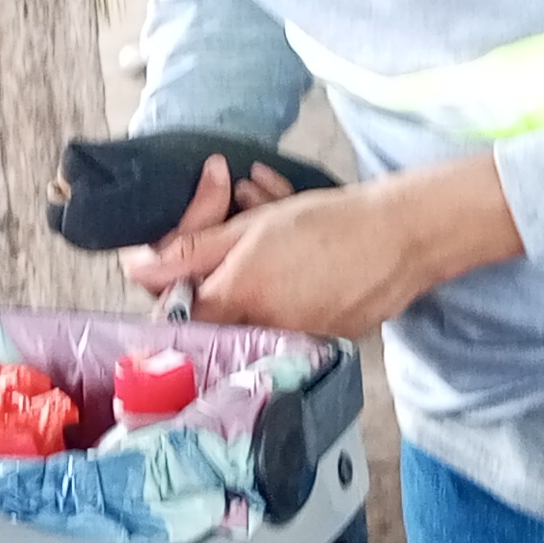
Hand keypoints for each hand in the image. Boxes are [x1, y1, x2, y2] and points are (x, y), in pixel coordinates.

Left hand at [128, 154, 528, 337]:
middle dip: (213, 258)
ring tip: (259, 202)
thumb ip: (191, 251)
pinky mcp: (323, 339)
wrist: (405, 235)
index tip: (177, 248)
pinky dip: (280, 272)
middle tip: (225, 211)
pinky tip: (286, 219)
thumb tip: (138, 268)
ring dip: (247, 257)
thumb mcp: (252, 228)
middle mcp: (263, 333)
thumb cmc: (330, 222)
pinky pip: (285, 306)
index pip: (176, 314)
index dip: (170, 279)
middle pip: (213, 306)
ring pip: (250, 302)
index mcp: (238, 303)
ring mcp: (295, 340)